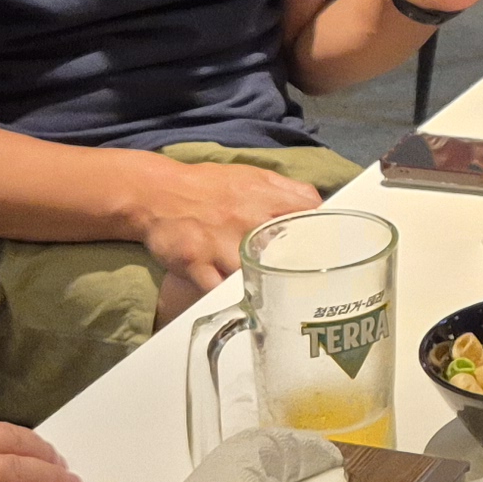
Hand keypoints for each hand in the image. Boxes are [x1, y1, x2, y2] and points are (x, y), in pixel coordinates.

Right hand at [129, 156, 322, 299]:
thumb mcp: (251, 175)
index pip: (308, 209)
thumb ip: (286, 189)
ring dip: (267, 286)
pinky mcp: (197, 265)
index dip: (322, 228)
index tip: (326, 245)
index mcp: (262, 196)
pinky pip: (219, 291)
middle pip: (288, 247)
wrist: (156, 193)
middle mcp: (245, 220)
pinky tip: (243, 306)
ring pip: (255, 274)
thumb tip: (319, 204)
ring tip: (279, 298)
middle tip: (310, 279)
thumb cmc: (208, 186)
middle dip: (301, 263)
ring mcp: (220, 244)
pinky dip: (232, 300)